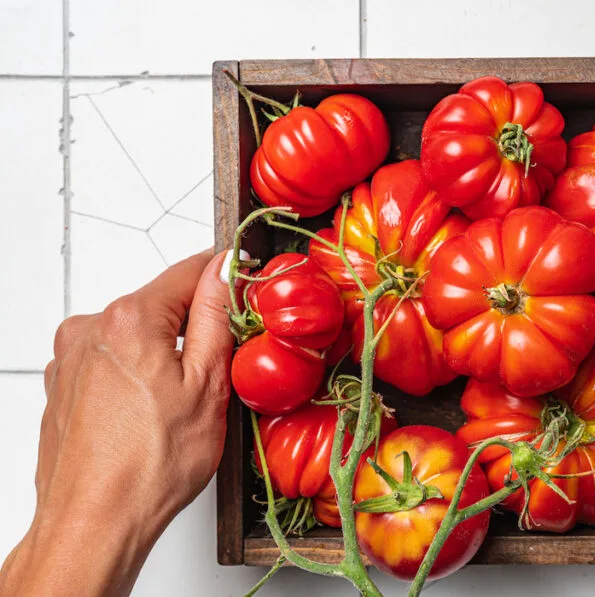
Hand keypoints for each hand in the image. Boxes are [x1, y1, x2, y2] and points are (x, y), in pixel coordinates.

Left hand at [0, 249, 234, 596]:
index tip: (246, 294)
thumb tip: (226, 272)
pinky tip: (150, 414)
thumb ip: (217, 317)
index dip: (226, 279)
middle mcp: (90, 328)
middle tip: (217, 371)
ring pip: (136, 335)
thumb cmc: (148, 467)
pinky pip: (111, 361)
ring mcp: (70, 357)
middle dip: (193, 328)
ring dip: (162, 354)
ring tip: (179, 404)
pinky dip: (135, 376)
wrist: (95, 521)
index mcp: (129, 319)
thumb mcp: (208, 384)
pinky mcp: (63, 384)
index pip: (191, 270)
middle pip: (161, 304)